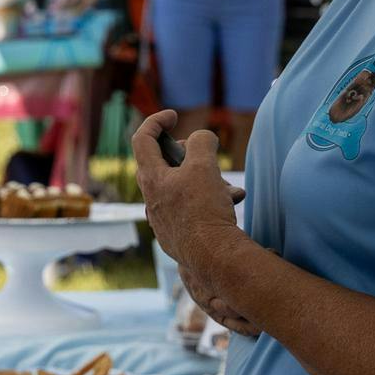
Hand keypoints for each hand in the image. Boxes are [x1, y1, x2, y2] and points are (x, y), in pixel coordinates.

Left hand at [133, 110, 260, 336]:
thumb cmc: (204, 210)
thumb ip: (201, 143)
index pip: (142, 139)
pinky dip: (210, 200)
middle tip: (205, 155)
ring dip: (207, 179)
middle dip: (188, 154)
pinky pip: (191, 207)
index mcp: (151, 178)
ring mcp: (163, 217)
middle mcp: (151, 198)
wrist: (212, 258)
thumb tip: (201, 139)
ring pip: (182, 187)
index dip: (156, 121)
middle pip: (163, 163)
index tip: (174, 116)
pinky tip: (232, 202)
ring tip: (231, 188)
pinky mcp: (177, 233)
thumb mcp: (204, 166)